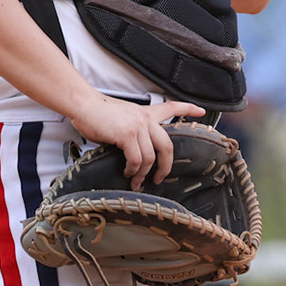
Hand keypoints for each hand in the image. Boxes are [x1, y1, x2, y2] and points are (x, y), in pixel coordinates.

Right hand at [61, 93, 205, 188]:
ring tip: (136, 181)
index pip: (172, 107)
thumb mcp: (121, 117)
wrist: (83, 105)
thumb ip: (132, 131)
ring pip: (151, 157)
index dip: (188, 109)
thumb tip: (133, 152)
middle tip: (160, 178)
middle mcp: (145, 119)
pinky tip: (128, 172)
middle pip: (167, 145)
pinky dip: (133, 170)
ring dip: (143, 174)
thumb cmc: (96, 113)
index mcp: (145, 113)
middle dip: (166, 166)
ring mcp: (138, 127)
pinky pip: (137, 159)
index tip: (202, 111)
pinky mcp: (128, 135)